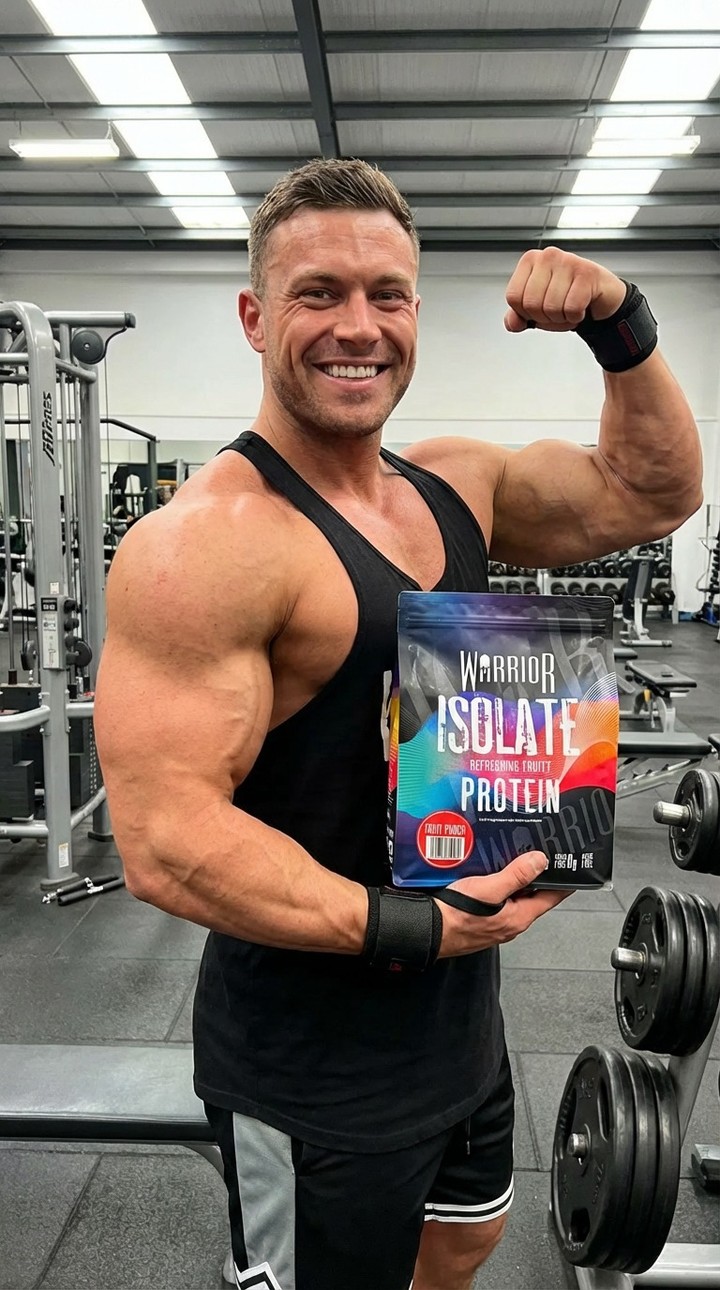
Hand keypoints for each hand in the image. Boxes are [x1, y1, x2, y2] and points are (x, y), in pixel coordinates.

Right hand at [437, 850, 571, 957]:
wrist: (427, 930)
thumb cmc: (455, 916)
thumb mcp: (489, 889)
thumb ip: (516, 876)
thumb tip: (540, 861)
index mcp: (519, 916)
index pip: (552, 897)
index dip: (565, 881)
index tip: (573, 866)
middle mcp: (510, 921)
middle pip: (533, 894)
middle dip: (538, 874)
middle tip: (541, 851)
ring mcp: (496, 920)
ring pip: (514, 895)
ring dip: (516, 877)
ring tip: (514, 855)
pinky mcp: (481, 917)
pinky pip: (497, 897)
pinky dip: (499, 882)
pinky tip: (490, 870)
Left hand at [504, 247, 625, 333]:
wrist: (600, 295)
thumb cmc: (567, 297)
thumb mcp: (537, 309)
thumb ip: (518, 316)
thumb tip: (512, 323)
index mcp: (530, 260)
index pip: (513, 297)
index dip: (526, 313)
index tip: (540, 308)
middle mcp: (547, 256)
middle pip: (531, 304)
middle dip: (545, 318)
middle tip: (557, 310)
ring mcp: (568, 261)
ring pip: (551, 308)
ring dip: (562, 318)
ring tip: (569, 308)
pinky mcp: (587, 272)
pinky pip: (571, 308)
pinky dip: (576, 317)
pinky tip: (582, 307)